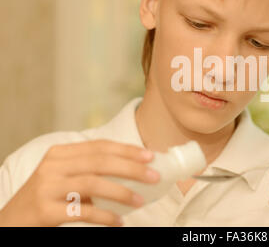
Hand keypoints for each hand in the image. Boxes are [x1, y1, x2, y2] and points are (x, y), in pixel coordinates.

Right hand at [0, 139, 159, 226]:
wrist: (10, 222)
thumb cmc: (47, 198)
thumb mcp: (65, 177)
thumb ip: (91, 171)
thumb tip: (134, 171)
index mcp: (60, 153)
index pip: (100, 146)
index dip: (127, 150)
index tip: (150, 155)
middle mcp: (53, 165)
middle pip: (100, 162)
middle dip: (131, 168)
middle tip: (154, 176)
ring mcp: (47, 187)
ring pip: (93, 184)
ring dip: (121, 192)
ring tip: (140, 201)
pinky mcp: (45, 210)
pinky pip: (82, 212)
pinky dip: (105, 217)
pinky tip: (119, 221)